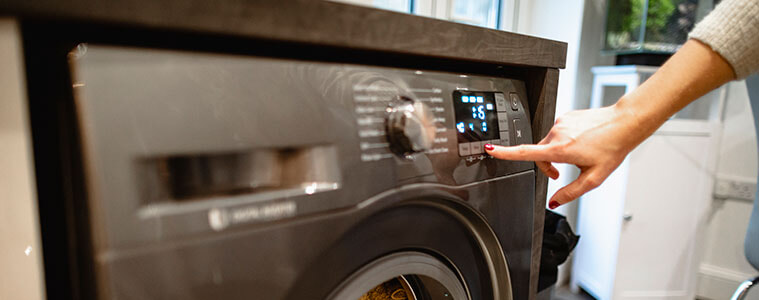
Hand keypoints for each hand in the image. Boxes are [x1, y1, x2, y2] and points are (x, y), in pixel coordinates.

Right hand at [485, 104, 642, 208]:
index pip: (525, 152)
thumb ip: (571, 192)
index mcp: (561, 149)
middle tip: (560, 174)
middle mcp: (557, 133)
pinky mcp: (566, 116)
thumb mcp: (594, 178)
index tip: (490, 149)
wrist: (625, 123)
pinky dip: (565, 141)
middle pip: (539, 153)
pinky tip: (582, 142)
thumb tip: (554, 202)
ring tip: (579, 155)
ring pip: (549, 143)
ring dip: (557, 153)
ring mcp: (561, 122)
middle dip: (546, 165)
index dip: (505, 153)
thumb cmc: (612, 147)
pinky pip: (558, 132)